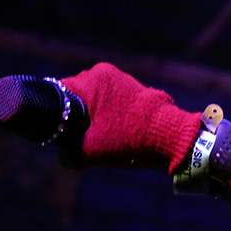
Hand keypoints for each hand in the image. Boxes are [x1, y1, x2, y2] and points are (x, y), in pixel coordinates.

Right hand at [61, 63, 203, 172]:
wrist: (174, 140)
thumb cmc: (130, 140)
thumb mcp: (91, 151)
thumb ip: (69, 154)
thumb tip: (64, 157)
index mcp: (91, 78)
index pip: (60, 94)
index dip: (56, 115)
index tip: (58, 132)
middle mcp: (106, 73)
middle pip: (79, 98)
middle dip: (78, 118)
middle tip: (81, 138)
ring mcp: (126, 81)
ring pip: (99, 103)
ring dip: (97, 120)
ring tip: (103, 139)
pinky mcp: (140, 93)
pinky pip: (117, 106)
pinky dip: (114, 120)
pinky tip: (119, 135)